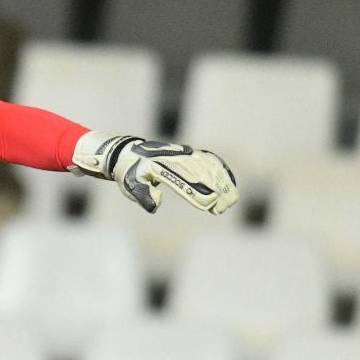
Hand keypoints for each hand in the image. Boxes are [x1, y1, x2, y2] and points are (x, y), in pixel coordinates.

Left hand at [71, 131, 238, 214]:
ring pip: (209, 165)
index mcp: (159, 167)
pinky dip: (222, 169)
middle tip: (224, 207)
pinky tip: (230, 181)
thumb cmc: (130, 174)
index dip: (200, 195)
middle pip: (202, 173)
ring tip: (231, 198)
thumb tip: (157, 204)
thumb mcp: (131, 186)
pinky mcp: (188, 152)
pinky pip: (209, 158)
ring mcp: (183, 153)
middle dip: (218, 190)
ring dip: (223, 181)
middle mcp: (174, 157)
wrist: (128, 153)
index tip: (211, 207)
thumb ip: (144, 196)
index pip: (185, 182)